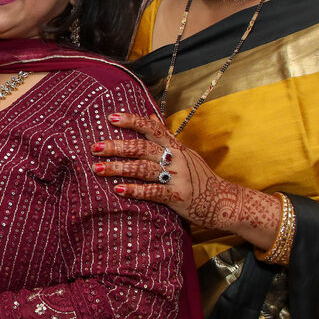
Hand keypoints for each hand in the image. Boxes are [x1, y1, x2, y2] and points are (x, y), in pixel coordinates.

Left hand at [90, 111, 280, 247]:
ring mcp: (178, 177)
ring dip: (119, 168)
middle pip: (142, 147)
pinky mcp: (179, 196)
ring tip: (98, 168)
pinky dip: (136, 190)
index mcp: (175, 147)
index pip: (152, 128)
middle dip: (117, 146)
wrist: (225, 202)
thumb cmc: (199, 177)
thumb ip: (167, 136)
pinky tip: (118, 190)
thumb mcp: (185, 152)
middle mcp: (176, 158)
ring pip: (144, 169)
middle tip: (94, 147)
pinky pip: (154, 192)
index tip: (110, 117)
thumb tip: (152, 116)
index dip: (132, 120)